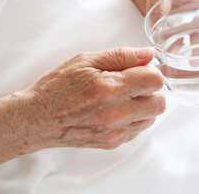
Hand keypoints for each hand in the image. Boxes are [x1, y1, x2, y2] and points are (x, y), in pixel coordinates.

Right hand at [26, 47, 164, 149]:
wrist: (38, 119)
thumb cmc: (58, 87)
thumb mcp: (86, 61)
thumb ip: (121, 56)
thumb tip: (148, 54)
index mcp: (111, 88)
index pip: (156, 81)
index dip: (151, 72)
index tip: (140, 70)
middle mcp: (117, 113)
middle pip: (160, 103)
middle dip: (152, 90)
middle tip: (135, 84)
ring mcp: (115, 132)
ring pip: (151, 118)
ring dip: (144, 106)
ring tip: (123, 98)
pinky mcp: (113, 143)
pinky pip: (137, 130)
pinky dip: (134, 119)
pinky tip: (116, 111)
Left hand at [118, 0, 198, 56]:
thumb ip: (160, 4)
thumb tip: (158, 30)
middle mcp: (196, 8)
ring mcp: (183, 17)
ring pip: (196, 39)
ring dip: (197, 53)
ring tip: (194, 67)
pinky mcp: (169, 23)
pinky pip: (177, 40)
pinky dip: (177, 51)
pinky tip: (175, 61)